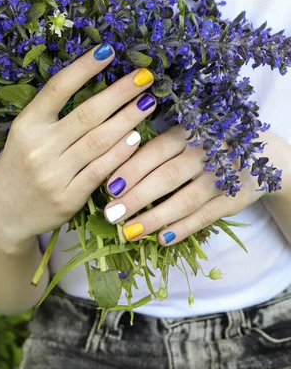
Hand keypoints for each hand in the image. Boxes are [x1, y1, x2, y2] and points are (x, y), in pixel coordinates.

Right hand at [0, 42, 157, 253]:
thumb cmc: (19, 165)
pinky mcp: (68, 198)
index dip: (84, 67)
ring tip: (148, 102)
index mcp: (26, 125)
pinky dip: (121, 152)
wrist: (1, 214)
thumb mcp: (25, 134)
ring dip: (128, 119)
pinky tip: (137, 138)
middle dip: (121, 92)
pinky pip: (101, 170)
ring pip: (99, 140)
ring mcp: (53, 175)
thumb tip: (96, 83)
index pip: (58, 88)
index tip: (108, 50)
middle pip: (87, 113)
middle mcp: (38, 147)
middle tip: (145, 76)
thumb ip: (52, 114)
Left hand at [104, 123, 269, 244]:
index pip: (157, 151)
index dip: (132, 169)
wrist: (262, 152)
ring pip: (186, 200)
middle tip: (111, 214)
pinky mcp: (234, 198)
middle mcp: (207, 152)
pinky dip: (184, 228)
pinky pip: (206, 216)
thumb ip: (159, 148)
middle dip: (137, 197)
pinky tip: (162, 239)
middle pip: (168, 176)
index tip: (109, 187)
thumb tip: (114, 169)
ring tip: (130, 232)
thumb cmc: (209, 142)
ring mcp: (222, 176)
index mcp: (190, 131)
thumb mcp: (188, 134)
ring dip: (156, 218)